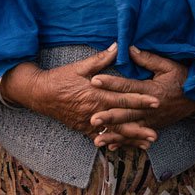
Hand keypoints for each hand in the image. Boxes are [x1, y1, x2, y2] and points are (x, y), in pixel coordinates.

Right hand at [0, 44, 158, 139]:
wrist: (39, 93)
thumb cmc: (61, 78)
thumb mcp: (80, 66)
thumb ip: (101, 59)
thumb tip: (118, 46)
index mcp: (95, 94)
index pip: (122, 98)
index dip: (140, 100)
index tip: (155, 102)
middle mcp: (93, 110)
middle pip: (120, 120)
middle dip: (139, 127)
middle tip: (155, 134)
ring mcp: (88, 122)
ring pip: (112, 132)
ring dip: (130, 139)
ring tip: (146, 145)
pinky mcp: (82, 129)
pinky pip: (100, 137)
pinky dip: (113, 142)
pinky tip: (125, 147)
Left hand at [89, 46, 194, 150]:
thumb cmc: (183, 78)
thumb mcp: (168, 65)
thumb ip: (148, 59)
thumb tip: (129, 49)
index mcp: (152, 90)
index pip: (128, 86)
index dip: (111, 83)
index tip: (95, 80)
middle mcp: (150, 107)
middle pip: (126, 112)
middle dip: (108, 116)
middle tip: (92, 118)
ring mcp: (151, 120)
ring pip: (129, 128)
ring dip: (113, 134)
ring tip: (97, 139)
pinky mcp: (153, 126)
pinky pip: (136, 137)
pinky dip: (123, 143)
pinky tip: (110, 147)